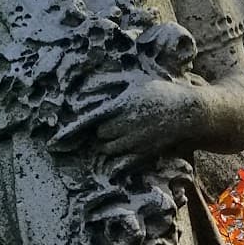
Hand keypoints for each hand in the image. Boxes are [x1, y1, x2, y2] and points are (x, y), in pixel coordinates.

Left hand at [52, 75, 203, 160]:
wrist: (189, 112)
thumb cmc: (161, 92)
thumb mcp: (136, 83)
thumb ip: (110, 84)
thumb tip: (87, 88)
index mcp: (122, 105)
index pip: (89, 121)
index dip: (71, 132)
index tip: (54, 142)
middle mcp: (126, 124)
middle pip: (100, 136)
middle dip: (103, 131)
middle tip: (115, 123)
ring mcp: (135, 141)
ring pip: (110, 149)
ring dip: (112, 143)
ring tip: (125, 132)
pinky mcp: (144, 153)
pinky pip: (123, 161)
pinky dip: (120, 158)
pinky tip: (127, 147)